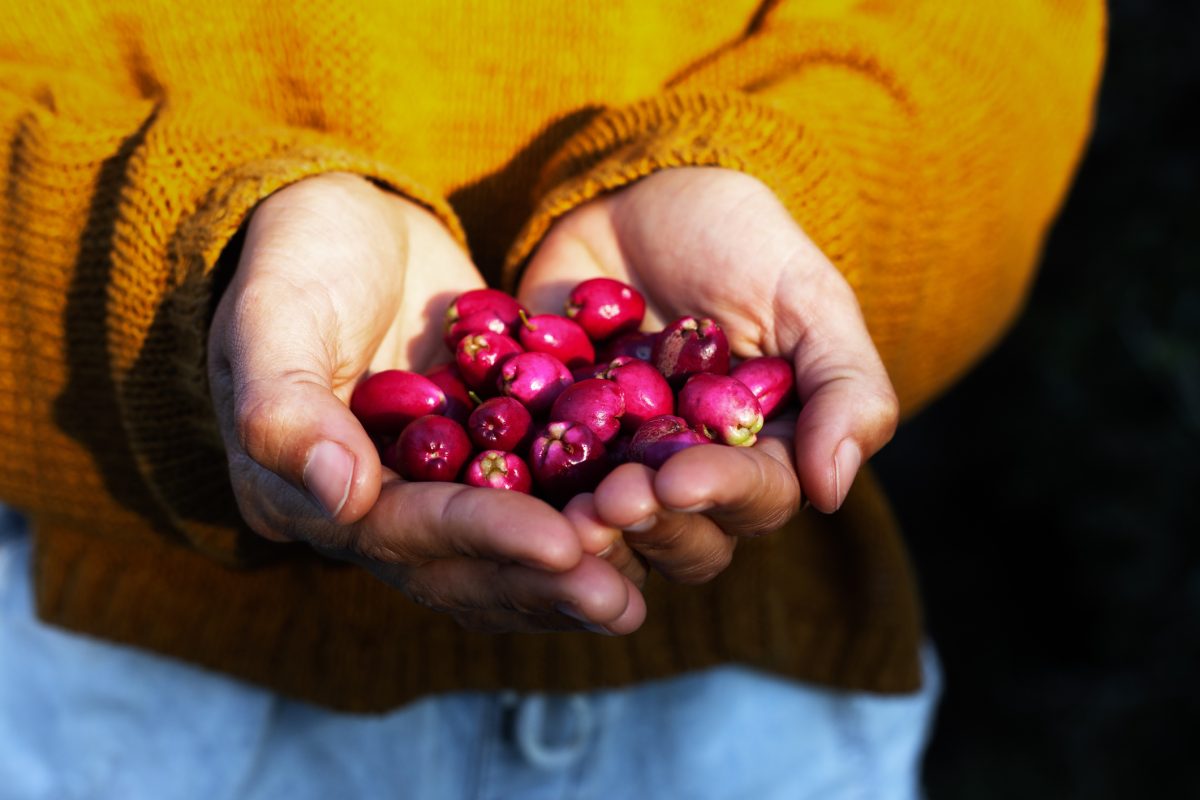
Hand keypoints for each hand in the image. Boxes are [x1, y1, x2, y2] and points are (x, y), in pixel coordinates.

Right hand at [207, 173, 643, 633]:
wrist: (346, 223)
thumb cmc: (296, 256)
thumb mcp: (275, 314)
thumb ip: (286, 405)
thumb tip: (341, 501)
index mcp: (301, 494)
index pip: (401, 531)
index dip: (483, 538)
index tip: (561, 544)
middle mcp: (367, 514)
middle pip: (458, 569)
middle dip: (538, 583)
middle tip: (619, 599)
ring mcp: (427, 492)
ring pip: (500, 557)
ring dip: (568, 575)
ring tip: (638, 591)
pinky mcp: (478, 463)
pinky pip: (533, 506)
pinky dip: (583, 522)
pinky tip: (648, 528)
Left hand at [517, 167, 897, 582]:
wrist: (638, 196)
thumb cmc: (738, 242)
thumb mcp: (806, 297)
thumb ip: (843, 388)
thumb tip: (831, 493)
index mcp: (764, 452)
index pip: (755, 498)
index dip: (719, 495)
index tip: (678, 478)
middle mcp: (693, 475)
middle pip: (683, 538)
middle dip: (650, 523)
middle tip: (611, 499)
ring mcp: (619, 466)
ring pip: (613, 533)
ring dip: (591, 530)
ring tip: (567, 509)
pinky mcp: (552, 445)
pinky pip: (538, 489)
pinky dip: (526, 496)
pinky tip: (506, 491)